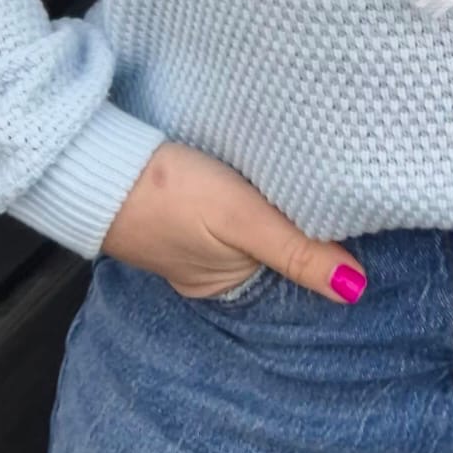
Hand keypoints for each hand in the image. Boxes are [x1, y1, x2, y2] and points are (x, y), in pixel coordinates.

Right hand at [102, 139, 367, 304]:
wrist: (97, 163)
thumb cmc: (169, 193)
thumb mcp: (242, 219)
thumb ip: (297, 250)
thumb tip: (355, 289)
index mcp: (229, 287)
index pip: (292, 274)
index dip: (321, 250)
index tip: (355, 222)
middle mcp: (213, 274)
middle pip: (273, 253)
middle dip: (299, 229)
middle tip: (336, 193)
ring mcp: (193, 244)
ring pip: (251, 232)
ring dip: (271, 210)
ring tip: (304, 182)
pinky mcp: (180, 213)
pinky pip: (225, 215)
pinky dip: (244, 199)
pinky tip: (257, 178)